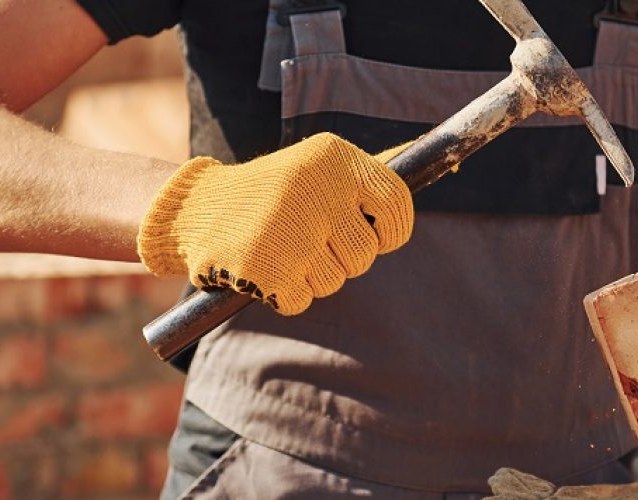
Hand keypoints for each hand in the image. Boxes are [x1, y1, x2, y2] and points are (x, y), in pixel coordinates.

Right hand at [137, 133, 413, 314]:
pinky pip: (300, 300)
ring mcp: (288, 229)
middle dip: (343, 258)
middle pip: (364, 254)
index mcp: (333, 158)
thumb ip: (370, 174)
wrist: (197, 209)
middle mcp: (314, 189)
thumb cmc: (272, 192)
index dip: (392, 231)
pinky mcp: (263, 267)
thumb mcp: (318, 166)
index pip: (395, 204)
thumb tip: (439, 160)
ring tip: (282, 249)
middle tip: (308, 240)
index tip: (378, 237)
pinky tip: (264, 267)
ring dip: (311, 277)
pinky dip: (284, 294)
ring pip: (333, 281)